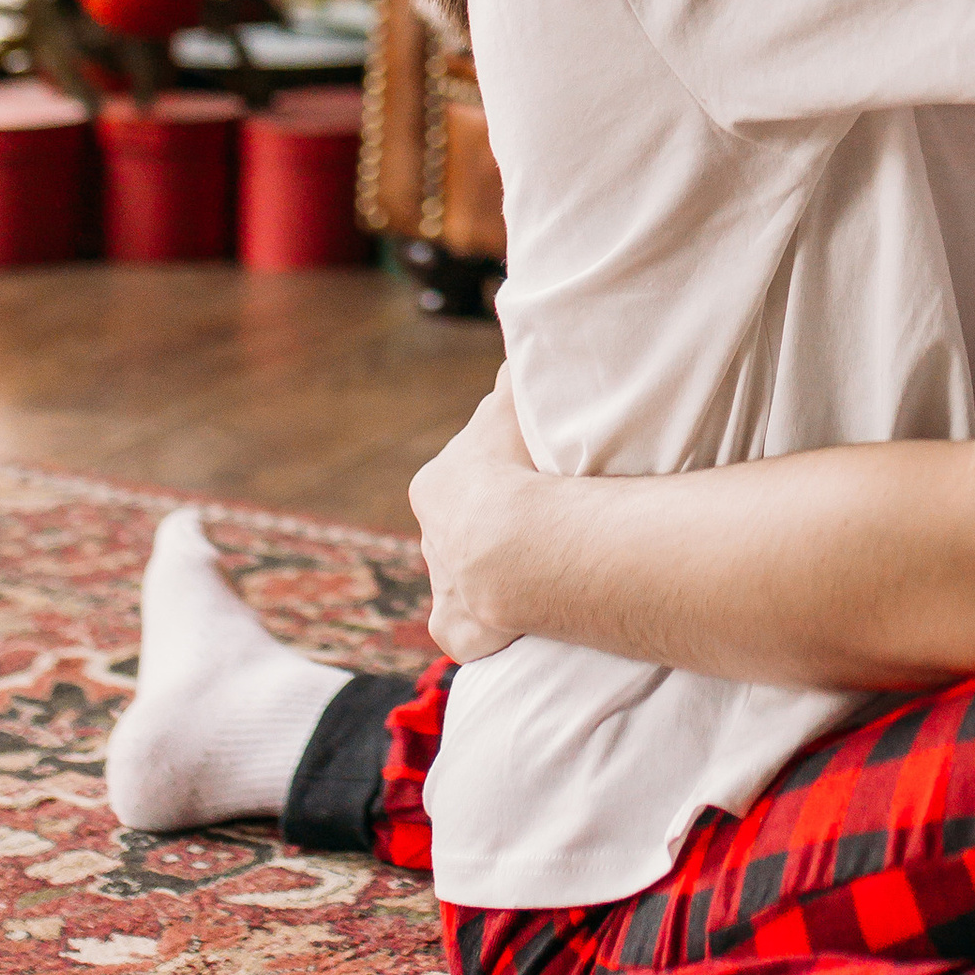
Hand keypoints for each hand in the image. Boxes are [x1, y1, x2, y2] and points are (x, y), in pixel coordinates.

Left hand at [409, 368, 538, 664]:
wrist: (514, 544)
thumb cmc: (517, 467)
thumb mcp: (514, 401)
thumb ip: (513, 374)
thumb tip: (517, 343)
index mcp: (435, 485)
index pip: (467, 478)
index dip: (499, 478)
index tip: (533, 480)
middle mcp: (430, 539)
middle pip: (463, 530)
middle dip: (494, 530)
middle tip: (544, 528)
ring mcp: (442, 587)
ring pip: (464, 581)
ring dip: (493, 580)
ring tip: (539, 577)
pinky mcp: (456, 630)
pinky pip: (469, 631)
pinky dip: (488, 630)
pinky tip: (516, 627)